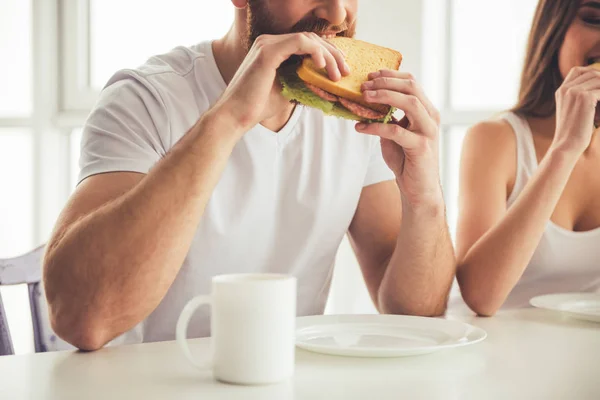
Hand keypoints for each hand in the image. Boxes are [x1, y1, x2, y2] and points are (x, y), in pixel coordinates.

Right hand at [213, 33, 349, 134]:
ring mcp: (267, 44)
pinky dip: (315, 52)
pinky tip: (322, 66)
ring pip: (308, 39)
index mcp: (272, 50)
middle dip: (332, 53)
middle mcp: (269, 42)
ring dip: (327, 54)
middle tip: (345, 70)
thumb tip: (323, 84)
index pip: (306, 43)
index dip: (327, 53)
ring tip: (337, 72)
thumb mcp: (286, 92)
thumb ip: (301, 82)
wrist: (235, 116)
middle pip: (310, 38)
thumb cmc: (256, 107)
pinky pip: (300, 43)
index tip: (340, 69)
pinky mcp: (268, 52)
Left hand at [355, 70, 442, 207]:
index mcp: (425, 110)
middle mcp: (430, 117)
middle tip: (365, 84)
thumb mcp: (395, 134)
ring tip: (364, 97)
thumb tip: (366, 102)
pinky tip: (360, 127)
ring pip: (409, 102)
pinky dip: (375, 126)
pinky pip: (396, 130)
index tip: (371, 75)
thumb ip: (387, 117)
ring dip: (384, 96)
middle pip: (411, 87)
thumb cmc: (406, 161)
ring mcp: (428, 131)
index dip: (391, 75)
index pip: (411, 82)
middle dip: (386, 82)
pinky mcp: (421, 146)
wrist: (419, 189)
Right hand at [552, 65, 599, 155]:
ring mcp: (574, 92)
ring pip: (599, 80)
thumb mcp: (572, 110)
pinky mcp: (584, 97)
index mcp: (561, 91)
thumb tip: (597, 90)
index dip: (591, 72)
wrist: (566, 144)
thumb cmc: (572, 131)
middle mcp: (566, 89)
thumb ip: (579, 97)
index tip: (599, 82)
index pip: (577, 70)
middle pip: (591, 73)